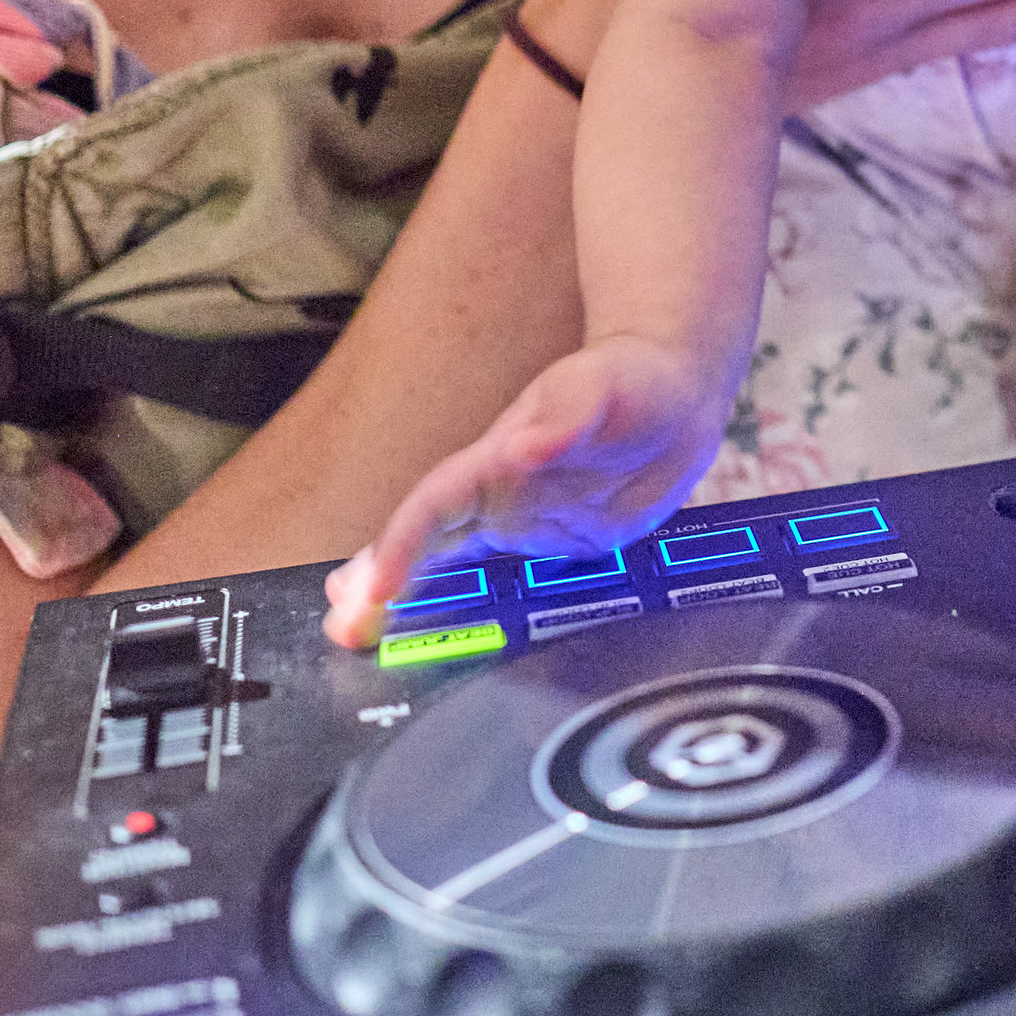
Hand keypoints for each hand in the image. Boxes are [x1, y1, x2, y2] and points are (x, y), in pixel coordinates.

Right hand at [319, 335, 726, 647]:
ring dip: (406, 599)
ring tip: (357, 634)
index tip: (372, 590)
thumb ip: (567, 417)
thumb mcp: (605, 388)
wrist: (674, 391)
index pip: (434, 506)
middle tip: (341, 628)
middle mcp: (497, 494)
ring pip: (449, 566)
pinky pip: (499, 582)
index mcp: (497, 459)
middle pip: (424, 542)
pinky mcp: (549, 546)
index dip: (399, 547)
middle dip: (378, 583)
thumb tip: (521, 450)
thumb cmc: (633, 379)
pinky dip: (464, 609)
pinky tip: (441, 636)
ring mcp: (519, 522)